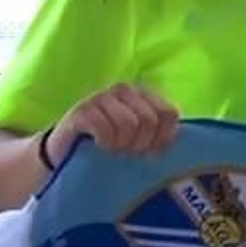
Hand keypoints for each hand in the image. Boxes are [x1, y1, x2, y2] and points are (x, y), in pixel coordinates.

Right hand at [45, 83, 178, 165]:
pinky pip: (105, 129)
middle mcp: (124, 90)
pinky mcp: (81, 110)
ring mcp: (100, 97)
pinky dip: (104, 144)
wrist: (64, 156)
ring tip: (112, 150)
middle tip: (127, 153)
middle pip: (150, 120)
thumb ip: (159, 135)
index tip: (151, 153)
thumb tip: (181, 148)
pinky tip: (97, 147)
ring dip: (122, 146)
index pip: (169, 113)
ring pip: (129, 124)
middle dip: (141, 144)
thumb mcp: (138, 140)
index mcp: (143, 95)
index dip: (164, 138)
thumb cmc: (107, 148)